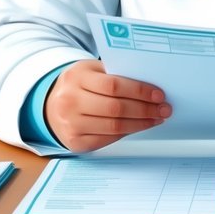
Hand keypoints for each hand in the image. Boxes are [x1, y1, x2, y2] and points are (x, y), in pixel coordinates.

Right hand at [44, 60, 169, 151]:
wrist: (50, 106)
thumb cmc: (78, 86)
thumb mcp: (90, 71)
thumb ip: (114, 74)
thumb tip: (149, 85)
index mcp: (76, 78)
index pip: (114, 85)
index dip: (139, 91)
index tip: (158, 94)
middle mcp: (70, 101)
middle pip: (116, 108)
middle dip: (145, 109)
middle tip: (164, 109)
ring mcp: (71, 124)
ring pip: (114, 126)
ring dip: (141, 124)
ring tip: (156, 118)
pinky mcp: (75, 142)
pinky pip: (108, 139)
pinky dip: (127, 132)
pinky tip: (139, 127)